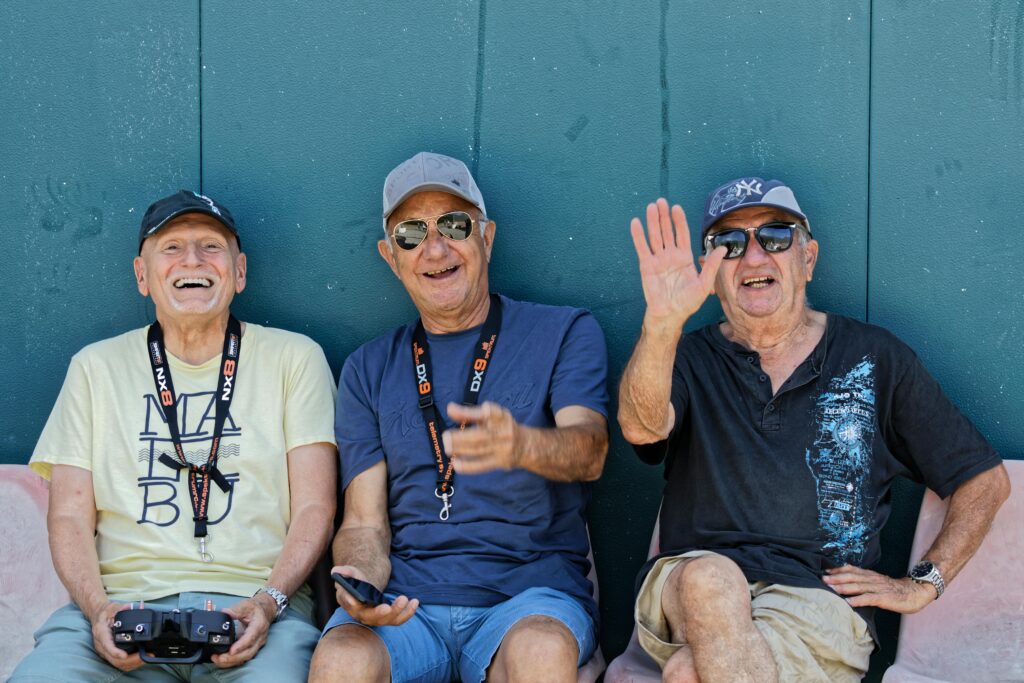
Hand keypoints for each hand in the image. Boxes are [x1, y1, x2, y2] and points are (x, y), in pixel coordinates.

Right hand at [89, 601, 143, 671]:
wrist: (98, 616)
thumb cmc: (105, 612)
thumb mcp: (112, 607)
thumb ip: (121, 607)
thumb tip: (130, 607)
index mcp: (101, 633)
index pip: (107, 645)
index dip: (115, 652)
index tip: (125, 655)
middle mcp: (101, 645)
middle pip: (113, 659)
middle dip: (130, 660)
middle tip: (144, 656)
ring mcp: (104, 651)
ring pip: (116, 663)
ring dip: (131, 664)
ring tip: (145, 658)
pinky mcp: (109, 654)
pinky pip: (118, 663)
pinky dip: (129, 664)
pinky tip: (139, 660)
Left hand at [213, 596, 274, 667]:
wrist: (264, 611)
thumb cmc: (255, 608)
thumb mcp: (246, 605)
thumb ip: (235, 609)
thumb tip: (225, 612)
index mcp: (259, 625)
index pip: (251, 638)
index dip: (241, 646)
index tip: (231, 651)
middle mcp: (259, 638)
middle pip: (248, 652)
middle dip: (233, 658)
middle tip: (218, 658)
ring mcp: (257, 644)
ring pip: (245, 657)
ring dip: (231, 661)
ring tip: (217, 660)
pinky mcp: (252, 648)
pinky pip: (243, 657)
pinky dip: (232, 661)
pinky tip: (222, 660)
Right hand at [331, 565, 417, 626]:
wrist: (365, 588)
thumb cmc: (356, 581)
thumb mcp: (350, 574)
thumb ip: (345, 572)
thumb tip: (335, 571)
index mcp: (352, 605)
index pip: (353, 607)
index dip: (356, 605)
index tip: (359, 600)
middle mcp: (363, 616)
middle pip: (373, 618)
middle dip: (382, 613)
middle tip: (390, 605)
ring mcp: (377, 619)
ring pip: (388, 621)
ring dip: (399, 612)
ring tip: (406, 599)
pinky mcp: (388, 618)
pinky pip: (399, 619)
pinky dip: (408, 613)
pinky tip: (415, 602)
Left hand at [443, 401, 520, 473]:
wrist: (526, 445)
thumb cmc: (501, 427)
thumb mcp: (489, 416)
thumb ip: (469, 413)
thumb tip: (450, 409)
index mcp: (501, 416)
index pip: (491, 413)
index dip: (478, 411)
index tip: (460, 409)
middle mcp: (503, 431)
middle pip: (482, 434)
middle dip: (461, 436)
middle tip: (445, 437)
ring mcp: (503, 448)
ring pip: (480, 449)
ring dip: (461, 449)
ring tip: (447, 448)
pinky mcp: (501, 462)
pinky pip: (483, 465)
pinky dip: (469, 466)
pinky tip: (456, 464)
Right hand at [629, 198, 725, 331]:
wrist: (669, 315)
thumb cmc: (687, 303)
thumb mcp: (704, 284)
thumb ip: (712, 265)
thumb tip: (722, 248)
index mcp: (684, 258)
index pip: (681, 234)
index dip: (679, 221)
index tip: (676, 208)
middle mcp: (670, 256)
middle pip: (666, 231)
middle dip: (664, 217)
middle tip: (661, 201)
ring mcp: (658, 260)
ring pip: (654, 236)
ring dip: (652, 222)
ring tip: (651, 207)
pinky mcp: (646, 266)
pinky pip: (642, 248)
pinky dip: (638, 236)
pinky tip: (636, 223)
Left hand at [824, 565, 936, 612]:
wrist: (916, 591)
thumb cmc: (895, 589)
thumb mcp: (878, 581)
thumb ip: (865, 580)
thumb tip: (849, 578)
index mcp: (870, 575)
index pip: (851, 570)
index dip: (837, 571)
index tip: (825, 572)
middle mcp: (872, 579)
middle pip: (851, 577)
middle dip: (836, 578)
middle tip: (822, 579)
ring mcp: (878, 588)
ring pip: (858, 586)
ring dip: (843, 587)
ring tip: (830, 589)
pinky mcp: (884, 598)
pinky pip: (869, 598)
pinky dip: (857, 600)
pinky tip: (848, 603)